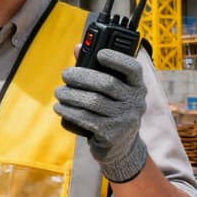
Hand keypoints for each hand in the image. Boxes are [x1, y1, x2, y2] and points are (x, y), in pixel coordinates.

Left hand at [54, 49, 147, 182]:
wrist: (120, 148)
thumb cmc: (111, 110)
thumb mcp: (111, 92)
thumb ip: (96, 69)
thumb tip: (77, 48)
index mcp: (137, 87)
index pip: (133, 69)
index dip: (117, 59)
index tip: (99, 53)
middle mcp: (135, 102)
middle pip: (107, 84)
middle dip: (82, 77)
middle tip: (65, 75)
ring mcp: (124, 120)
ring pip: (93, 102)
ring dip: (71, 95)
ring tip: (59, 92)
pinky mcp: (111, 135)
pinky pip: (86, 119)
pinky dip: (69, 111)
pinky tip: (60, 107)